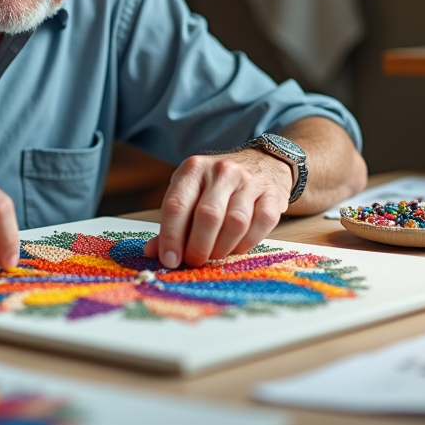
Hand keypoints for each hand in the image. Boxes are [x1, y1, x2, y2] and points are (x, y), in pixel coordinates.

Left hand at [143, 150, 291, 268]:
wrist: (261, 163)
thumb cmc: (216, 187)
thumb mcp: (189, 195)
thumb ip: (172, 223)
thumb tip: (153, 253)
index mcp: (193, 169)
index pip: (177, 205)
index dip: (171, 237)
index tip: (169, 260)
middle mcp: (221, 171)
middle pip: (207, 216)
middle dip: (198, 247)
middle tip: (194, 261)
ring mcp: (248, 181)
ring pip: (235, 223)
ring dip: (222, 248)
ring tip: (215, 255)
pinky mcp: (271, 194)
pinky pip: (260, 225)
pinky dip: (246, 243)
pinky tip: (237, 246)